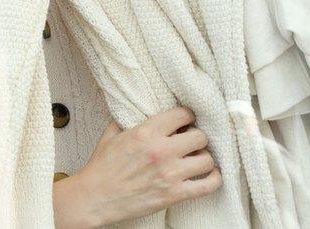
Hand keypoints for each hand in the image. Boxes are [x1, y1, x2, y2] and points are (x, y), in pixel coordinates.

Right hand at [53, 107, 221, 227]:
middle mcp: (161, 151)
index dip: (186, 117)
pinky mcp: (175, 194)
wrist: (95, 197)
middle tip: (190, 141)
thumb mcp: (111, 135)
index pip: (182, 115)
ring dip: (203, 158)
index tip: (185, 122)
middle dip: (196, 137)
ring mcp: (170, 174)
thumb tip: (139, 111)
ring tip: (196, 159)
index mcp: (145, 133)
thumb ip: (128, 121)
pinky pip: (208, 185)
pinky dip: (214, 179)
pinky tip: (209, 175)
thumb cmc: (101, 168)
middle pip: (200, 136)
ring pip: (207, 159)